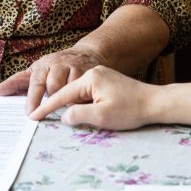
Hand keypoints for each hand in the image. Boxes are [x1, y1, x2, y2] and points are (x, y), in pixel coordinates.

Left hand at [0, 46, 108, 112]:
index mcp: (43, 66)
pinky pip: (84, 88)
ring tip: (65, 110)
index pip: (36, 83)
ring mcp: (75, 67)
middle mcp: (58, 65)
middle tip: (49, 113)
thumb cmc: (57, 66)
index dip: (33, 99)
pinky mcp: (89, 72)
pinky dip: (81, 98)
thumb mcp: (37, 71)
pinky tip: (80, 104)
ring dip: (67, 100)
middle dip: (52, 100)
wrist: (85, 54)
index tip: (30, 113)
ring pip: (69, 87)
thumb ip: (19, 81)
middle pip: (54, 85)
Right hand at [27, 65, 157, 128]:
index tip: (33, 116)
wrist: (156, 103)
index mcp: (90, 78)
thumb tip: (64, 116)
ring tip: (60, 118)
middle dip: (56, 105)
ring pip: (79, 93)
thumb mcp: (101, 116)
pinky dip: (82, 103)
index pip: (62, 95)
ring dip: (71, 106)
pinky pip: (88, 93)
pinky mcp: (108, 82)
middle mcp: (94, 73)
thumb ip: (78, 115)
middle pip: (69, 92)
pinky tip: (81, 113)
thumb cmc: (131, 110)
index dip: (47, 107)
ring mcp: (102, 76)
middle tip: (40, 117)